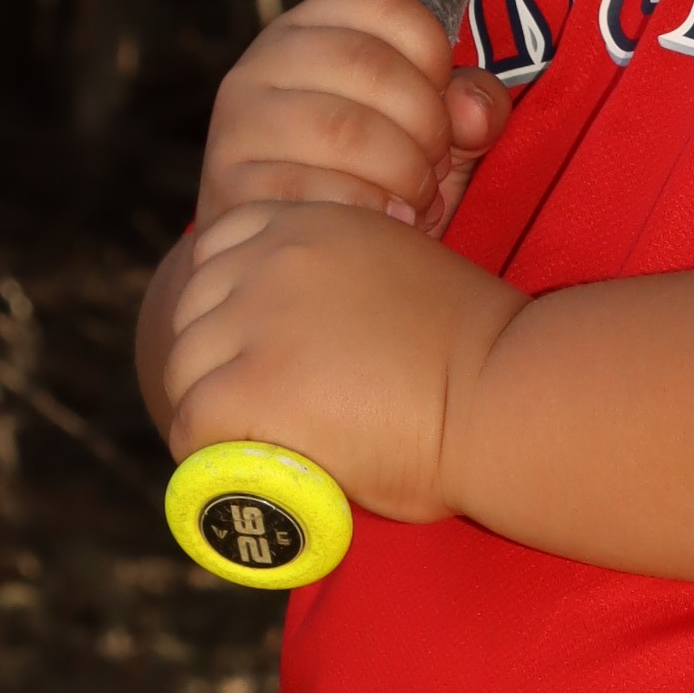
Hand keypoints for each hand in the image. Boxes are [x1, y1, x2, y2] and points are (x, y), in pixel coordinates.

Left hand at [161, 199, 522, 527]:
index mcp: (312, 222)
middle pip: (194, 308)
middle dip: (215, 356)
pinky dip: (208, 452)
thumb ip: (341, 285)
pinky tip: (243, 470)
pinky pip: (191, 420)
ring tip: (251, 444)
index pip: (221, 243)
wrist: (508, 393)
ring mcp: (256, 319)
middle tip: (251, 409)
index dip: (227, 298)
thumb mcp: (402, 275)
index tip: (250, 343)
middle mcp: (274, 257)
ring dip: (211, 406)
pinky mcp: (248, 384)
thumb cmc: (483, 353)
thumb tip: (307, 340)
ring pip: (185, 367)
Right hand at [197, 0, 510, 242]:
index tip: (444, 101)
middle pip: (370, 65)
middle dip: (427, 126)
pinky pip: (313, 192)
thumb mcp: (429, 131)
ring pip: (344, 130)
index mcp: (313, 26)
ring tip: (414, 202)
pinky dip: (367, 213)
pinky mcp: (230, 185)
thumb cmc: (371, 177)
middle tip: (435, 167)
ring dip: (402, 175)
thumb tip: (474, 112)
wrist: (290, 249)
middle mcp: (265, 61)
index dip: (434, 52)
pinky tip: (382, 223)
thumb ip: (470, 108)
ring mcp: (241, 122)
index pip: (385, 3)